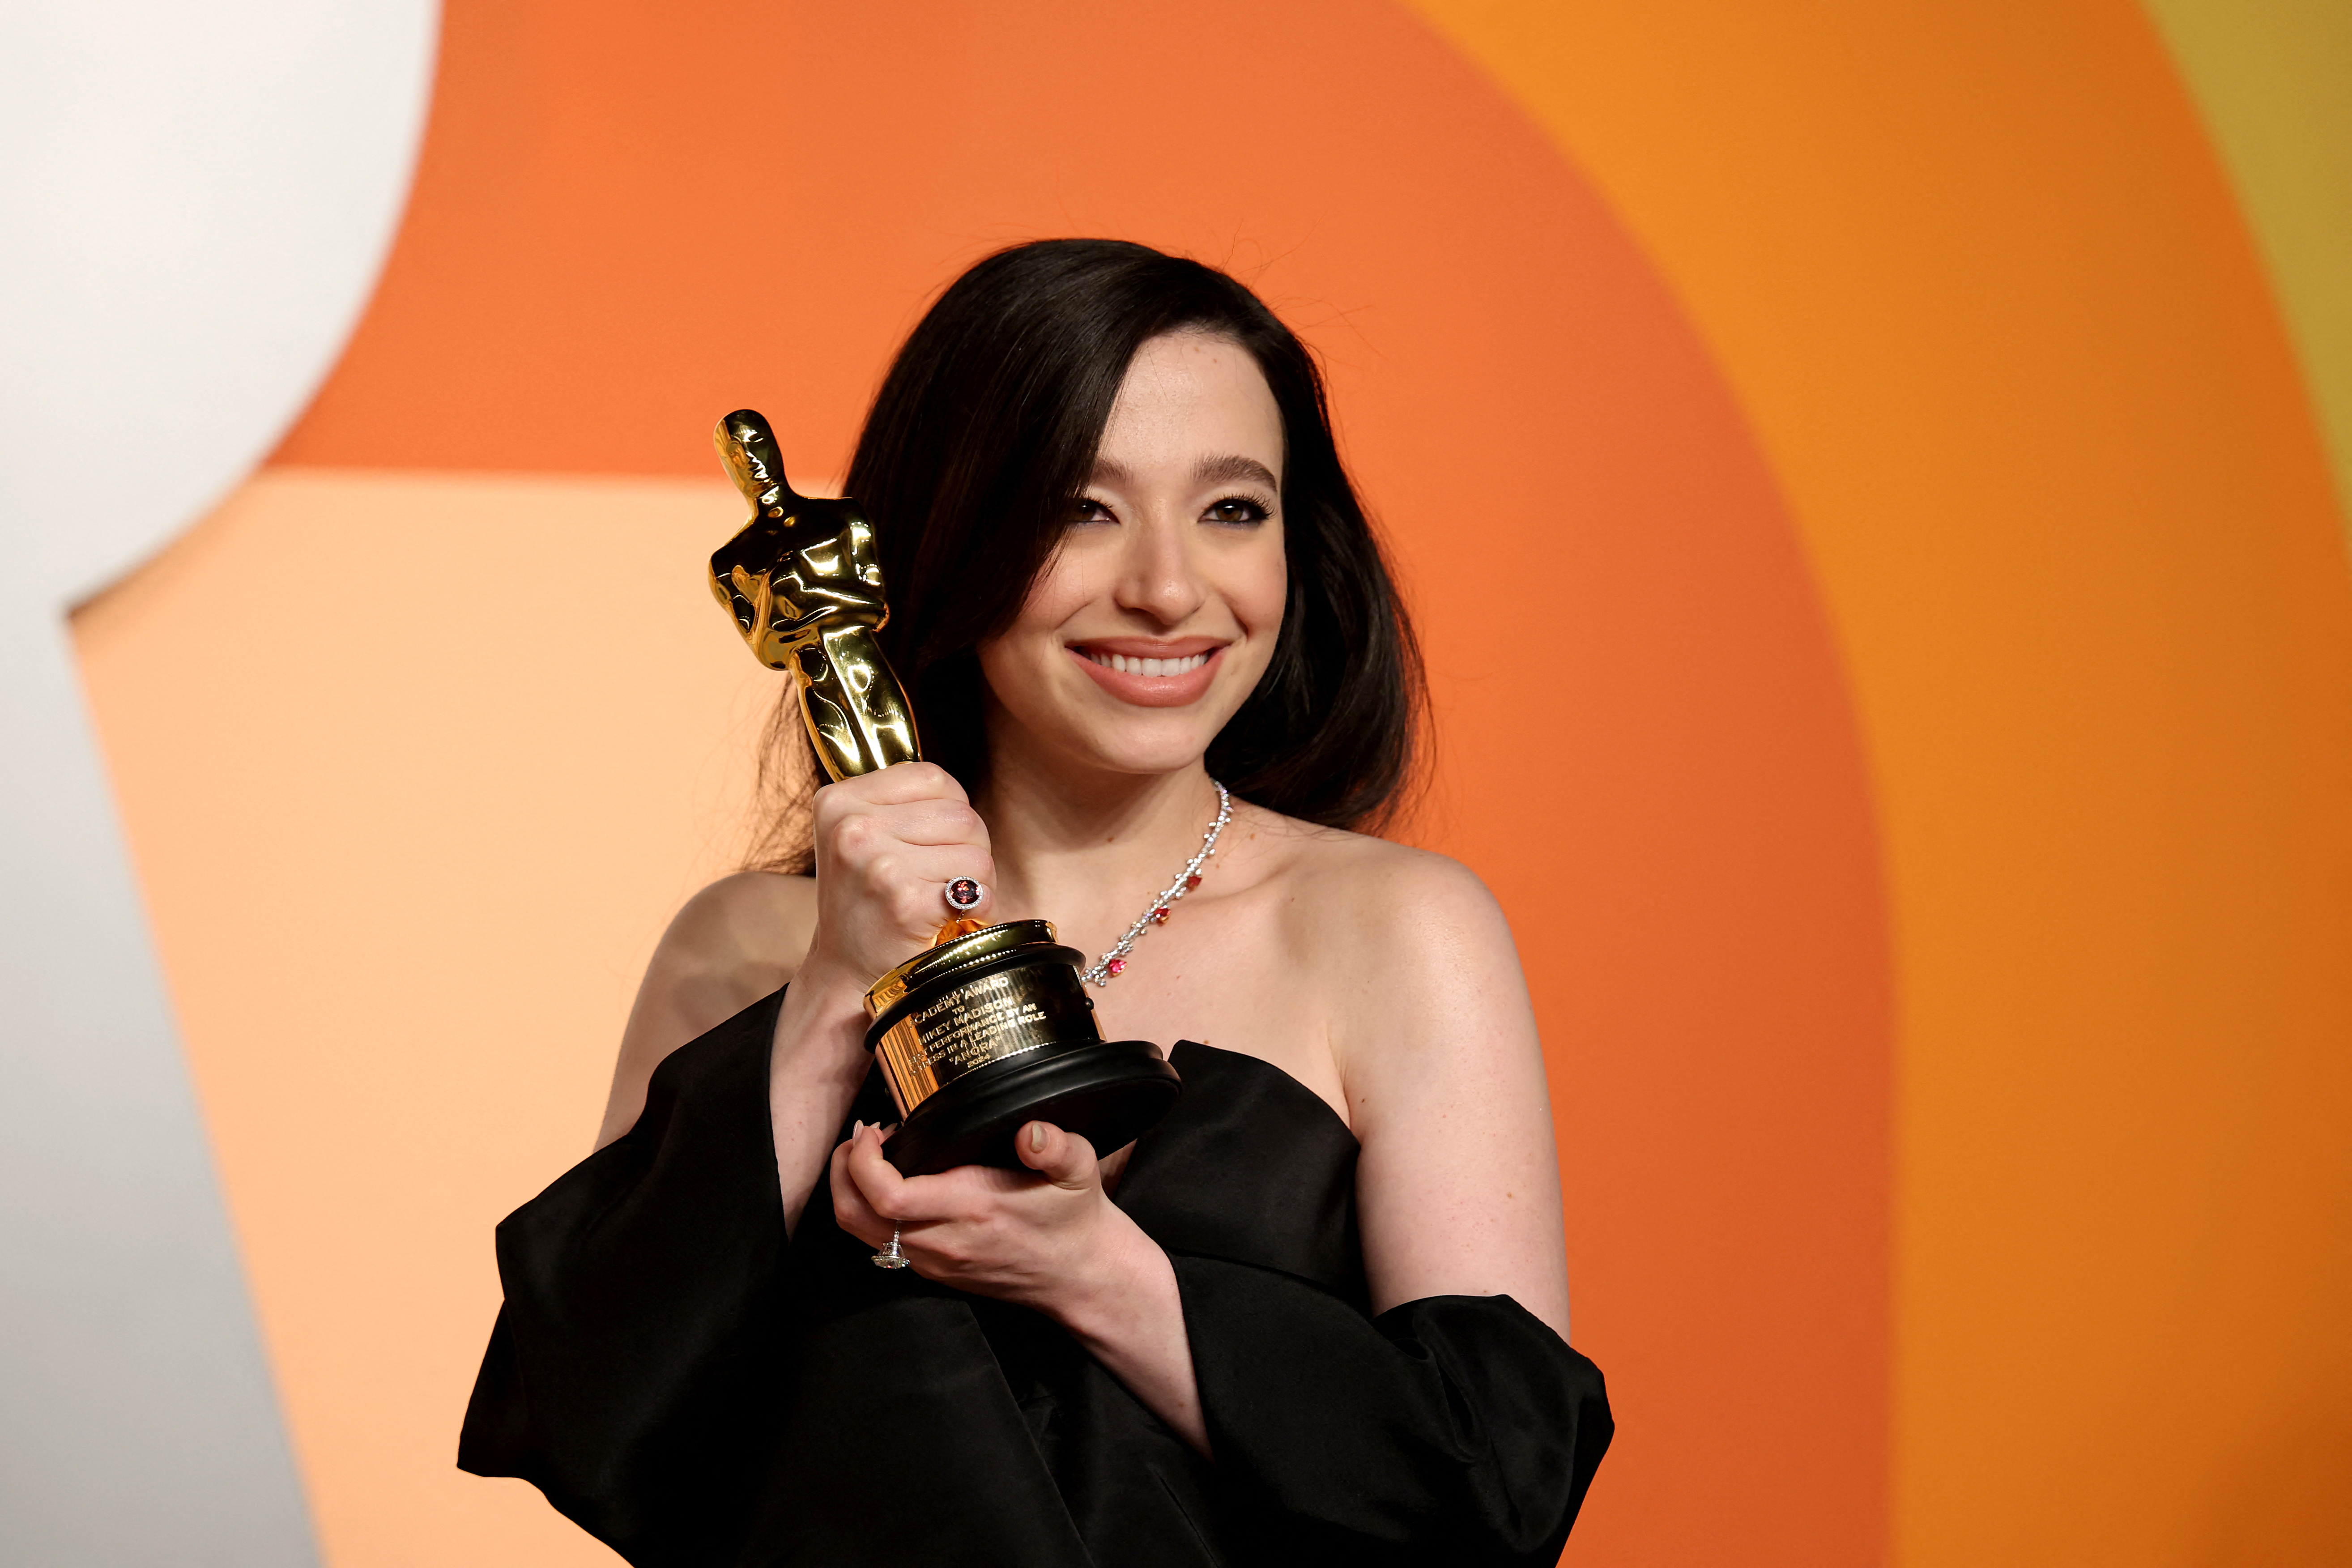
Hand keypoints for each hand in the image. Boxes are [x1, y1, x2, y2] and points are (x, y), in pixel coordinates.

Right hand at [803, 761, 993, 988]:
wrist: (846, 974)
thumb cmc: (866, 902)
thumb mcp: (861, 838)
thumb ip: (900, 803)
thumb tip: (955, 791)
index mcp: (839, 801)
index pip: (933, 777)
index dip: (949, 809)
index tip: (932, 842)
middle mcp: (853, 829)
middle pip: (962, 814)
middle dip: (968, 848)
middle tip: (941, 879)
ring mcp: (879, 866)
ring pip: (977, 851)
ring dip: (975, 880)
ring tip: (942, 899)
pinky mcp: (906, 904)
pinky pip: (978, 889)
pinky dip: (978, 908)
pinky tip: (948, 919)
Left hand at [829, 1119, 1129, 1313]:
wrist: (1079, 1275)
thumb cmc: (1073, 1219)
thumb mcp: (1078, 1171)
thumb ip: (1056, 1145)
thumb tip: (1033, 1132)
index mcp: (971, 1209)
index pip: (888, 1195)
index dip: (863, 1160)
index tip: (873, 1131)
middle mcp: (943, 1240)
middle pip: (855, 1216)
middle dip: (842, 1171)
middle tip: (859, 1139)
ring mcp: (934, 1261)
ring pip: (860, 1234)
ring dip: (850, 1191)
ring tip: (867, 1156)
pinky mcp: (933, 1270)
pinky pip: (880, 1243)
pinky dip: (868, 1210)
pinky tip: (890, 1183)